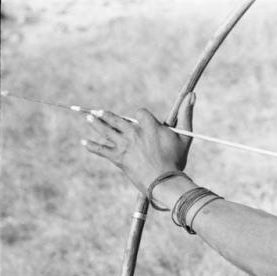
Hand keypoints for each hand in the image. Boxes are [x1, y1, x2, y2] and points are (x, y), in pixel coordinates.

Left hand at [81, 93, 195, 193]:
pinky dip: (93, 146)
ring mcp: (124, 145)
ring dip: (96, 123)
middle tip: (97, 111)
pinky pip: (102, 150)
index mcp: (149, 126)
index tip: (142, 120)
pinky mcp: (118, 158)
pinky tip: (84, 142)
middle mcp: (134, 133)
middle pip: (117, 119)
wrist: (164, 180)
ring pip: (107, 131)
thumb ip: (187, 114)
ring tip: (88, 117)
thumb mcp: (185, 136)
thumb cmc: (176, 159)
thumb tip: (192, 94)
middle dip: (107, 115)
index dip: (141, 116)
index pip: (140, 112)